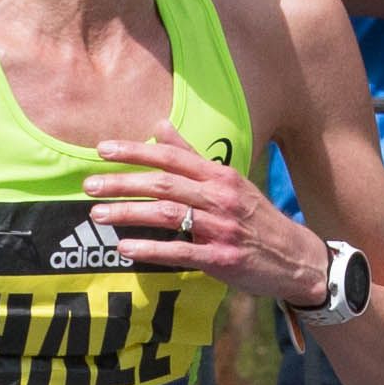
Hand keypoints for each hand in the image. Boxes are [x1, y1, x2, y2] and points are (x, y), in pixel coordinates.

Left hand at [85, 134, 329, 305]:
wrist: (295, 258)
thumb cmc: (256, 218)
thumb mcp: (230, 182)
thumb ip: (191, 156)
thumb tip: (159, 126)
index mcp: (220, 176)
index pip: (171, 157)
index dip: (135, 152)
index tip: (103, 149)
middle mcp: (220, 197)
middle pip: (163, 184)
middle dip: (122, 183)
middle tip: (89, 185)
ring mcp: (221, 228)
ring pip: (167, 215)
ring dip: (128, 213)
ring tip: (98, 214)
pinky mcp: (222, 258)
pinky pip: (179, 252)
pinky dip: (150, 249)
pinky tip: (124, 248)